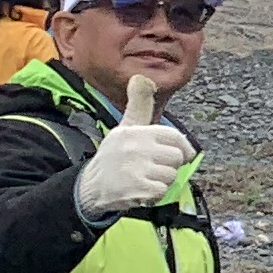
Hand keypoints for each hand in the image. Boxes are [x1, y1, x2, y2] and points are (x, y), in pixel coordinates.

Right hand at [75, 77, 189, 218]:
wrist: (90, 185)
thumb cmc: (115, 154)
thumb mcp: (126, 126)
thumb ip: (139, 104)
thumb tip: (141, 78)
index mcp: (136, 132)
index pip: (175, 137)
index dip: (182, 148)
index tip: (179, 154)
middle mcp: (135, 148)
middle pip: (176, 158)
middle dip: (169, 166)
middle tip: (151, 167)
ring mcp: (135, 169)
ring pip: (171, 176)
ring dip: (161, 181)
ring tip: (143, 177)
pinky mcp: (136, 189)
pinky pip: (162, 191)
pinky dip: (154, 194)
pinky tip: (140, 190)